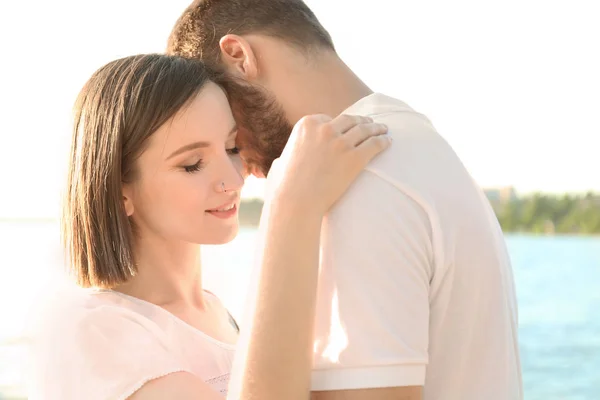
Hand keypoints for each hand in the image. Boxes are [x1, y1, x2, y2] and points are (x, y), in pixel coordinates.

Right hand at [275, 114, 390, 215]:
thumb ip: (285, 157)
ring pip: (365, 129)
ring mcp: (341, 142)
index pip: (327, 119)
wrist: (296, 201)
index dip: (338, 124)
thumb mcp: (280, 163)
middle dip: (362, 120)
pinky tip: (388, 142)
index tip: (347, 126)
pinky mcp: (355, 157)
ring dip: (376, 128)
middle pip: (349, 120)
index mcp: (306, 125)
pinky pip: (374, 145)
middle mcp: (325, 129)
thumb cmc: (285, 187)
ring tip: (383, 130)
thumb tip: (281, 162)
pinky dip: (383, 141)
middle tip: (370, 124)